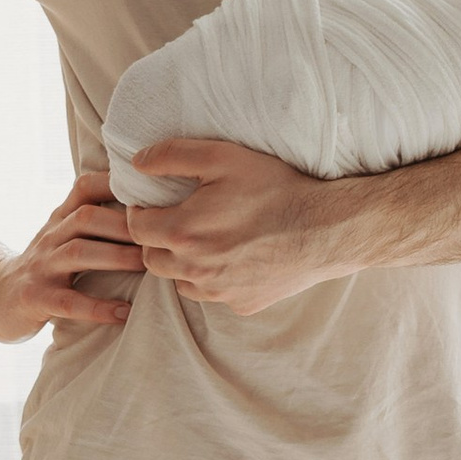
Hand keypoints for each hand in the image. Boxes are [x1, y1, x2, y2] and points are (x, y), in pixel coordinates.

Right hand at [0, 173, 137, 340]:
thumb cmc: (45, 267)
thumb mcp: (63, 234)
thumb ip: (95, 219)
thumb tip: (147, 207)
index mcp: (61, 219)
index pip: (85, 187)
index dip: (115, 182)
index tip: (153, 188)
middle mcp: (51, 237)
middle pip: (86, 217)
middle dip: (126, 224)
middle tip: (164, 233)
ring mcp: (42, 267)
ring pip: (78, 253)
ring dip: (117, 257)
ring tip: (150, 265)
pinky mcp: (36, 299)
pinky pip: (69, 302)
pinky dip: (98, 308)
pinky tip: (123, 313)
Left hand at [123, 138, 346, 313]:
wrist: (324, 230)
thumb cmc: (274, 189)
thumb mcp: (223, 157)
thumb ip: (173, 156)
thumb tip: (138, 163)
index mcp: (183, 234)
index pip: (136, 228)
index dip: (139, 212)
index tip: (152, 203)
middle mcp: (194, 271)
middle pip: (151, 260)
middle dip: (156, 239)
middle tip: (175, 219)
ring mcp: (218, 293)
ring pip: (179, 281)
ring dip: (181, 262)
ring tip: (203, 238)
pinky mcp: (240, 304)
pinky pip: (213, 294)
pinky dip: (213, 278)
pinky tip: (233, 256)